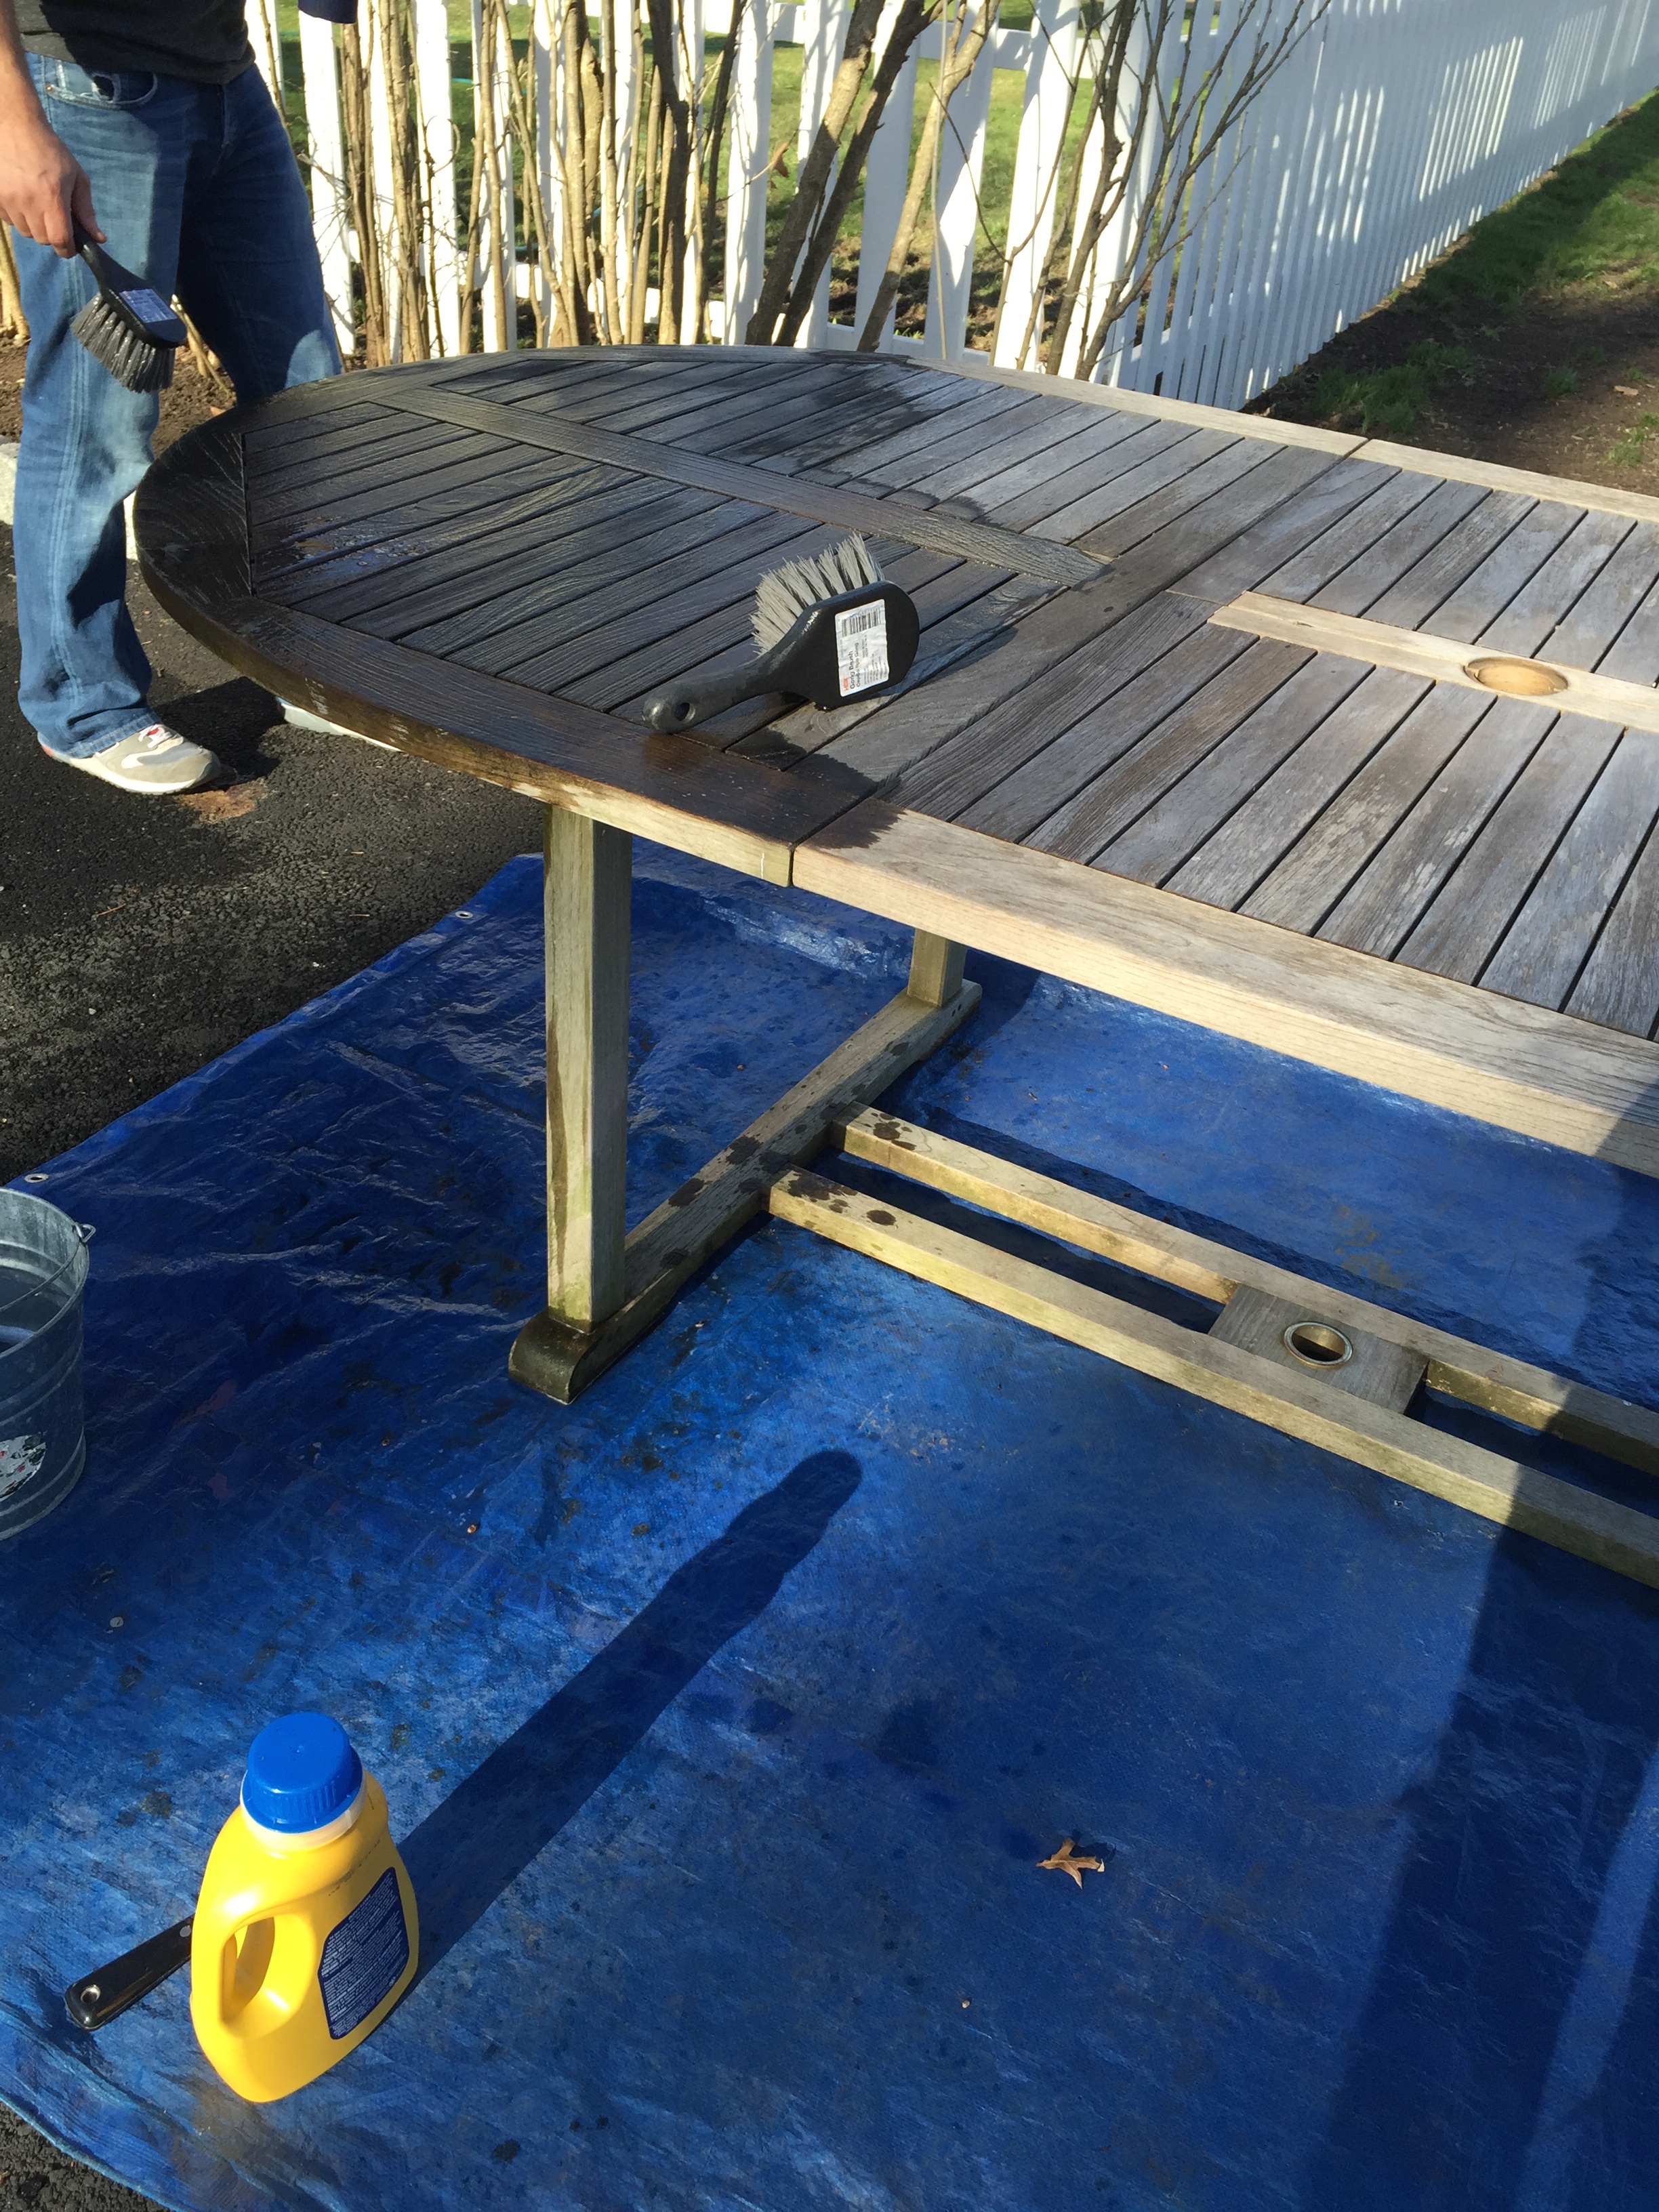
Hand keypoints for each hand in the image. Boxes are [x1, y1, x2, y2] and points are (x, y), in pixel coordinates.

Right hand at [0, 110, 101, 254]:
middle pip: (42, 239)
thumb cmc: (50, 150)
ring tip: (37, 204)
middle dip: (52, 234)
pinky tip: (23, 200)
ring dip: (34, 226)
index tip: (71, 246)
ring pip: (25, 232)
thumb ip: (86, 210)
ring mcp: (8, 200)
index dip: (67, 249)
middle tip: (55, 216)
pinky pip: (9, 221)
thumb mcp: (76, 177)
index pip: (59, 240)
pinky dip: (18, 217)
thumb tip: (98, 238)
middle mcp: (28, 202)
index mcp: (52, 198)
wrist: (16, 126)